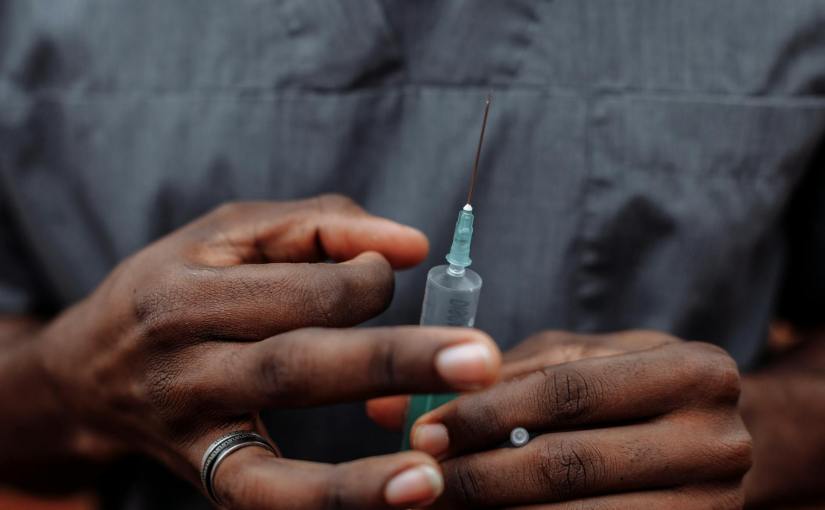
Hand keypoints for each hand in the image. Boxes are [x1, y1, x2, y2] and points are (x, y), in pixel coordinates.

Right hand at [37, 195, 501, 508]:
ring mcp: (190, 436)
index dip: (370, 281)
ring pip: (272, 466)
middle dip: (393, 362)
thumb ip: (323, 226)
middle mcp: (183, 368)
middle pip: (295, 367)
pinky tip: (398, 501)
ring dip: (357, 479)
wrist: (87, 368)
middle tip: (482, 360)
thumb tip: (412, 246)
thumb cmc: (177, 282)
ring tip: (433, 475)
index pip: (305, 290)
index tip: (393, 275)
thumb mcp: (232, 232)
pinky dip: (327, 509)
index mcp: (189, 291)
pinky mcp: (204, 479)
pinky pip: (264, 505)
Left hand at [407, 331, 751, 508]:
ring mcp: (716, 505)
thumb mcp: (579, 362)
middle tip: (418, 480)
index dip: (488, 413)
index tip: (424, 432)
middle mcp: (719, 440)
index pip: (568, 391)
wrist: (709, 447)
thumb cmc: (627, 392)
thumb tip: (388, 408)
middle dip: (481, 476)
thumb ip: (495, 376)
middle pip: (571, 464)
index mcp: (695, 371)